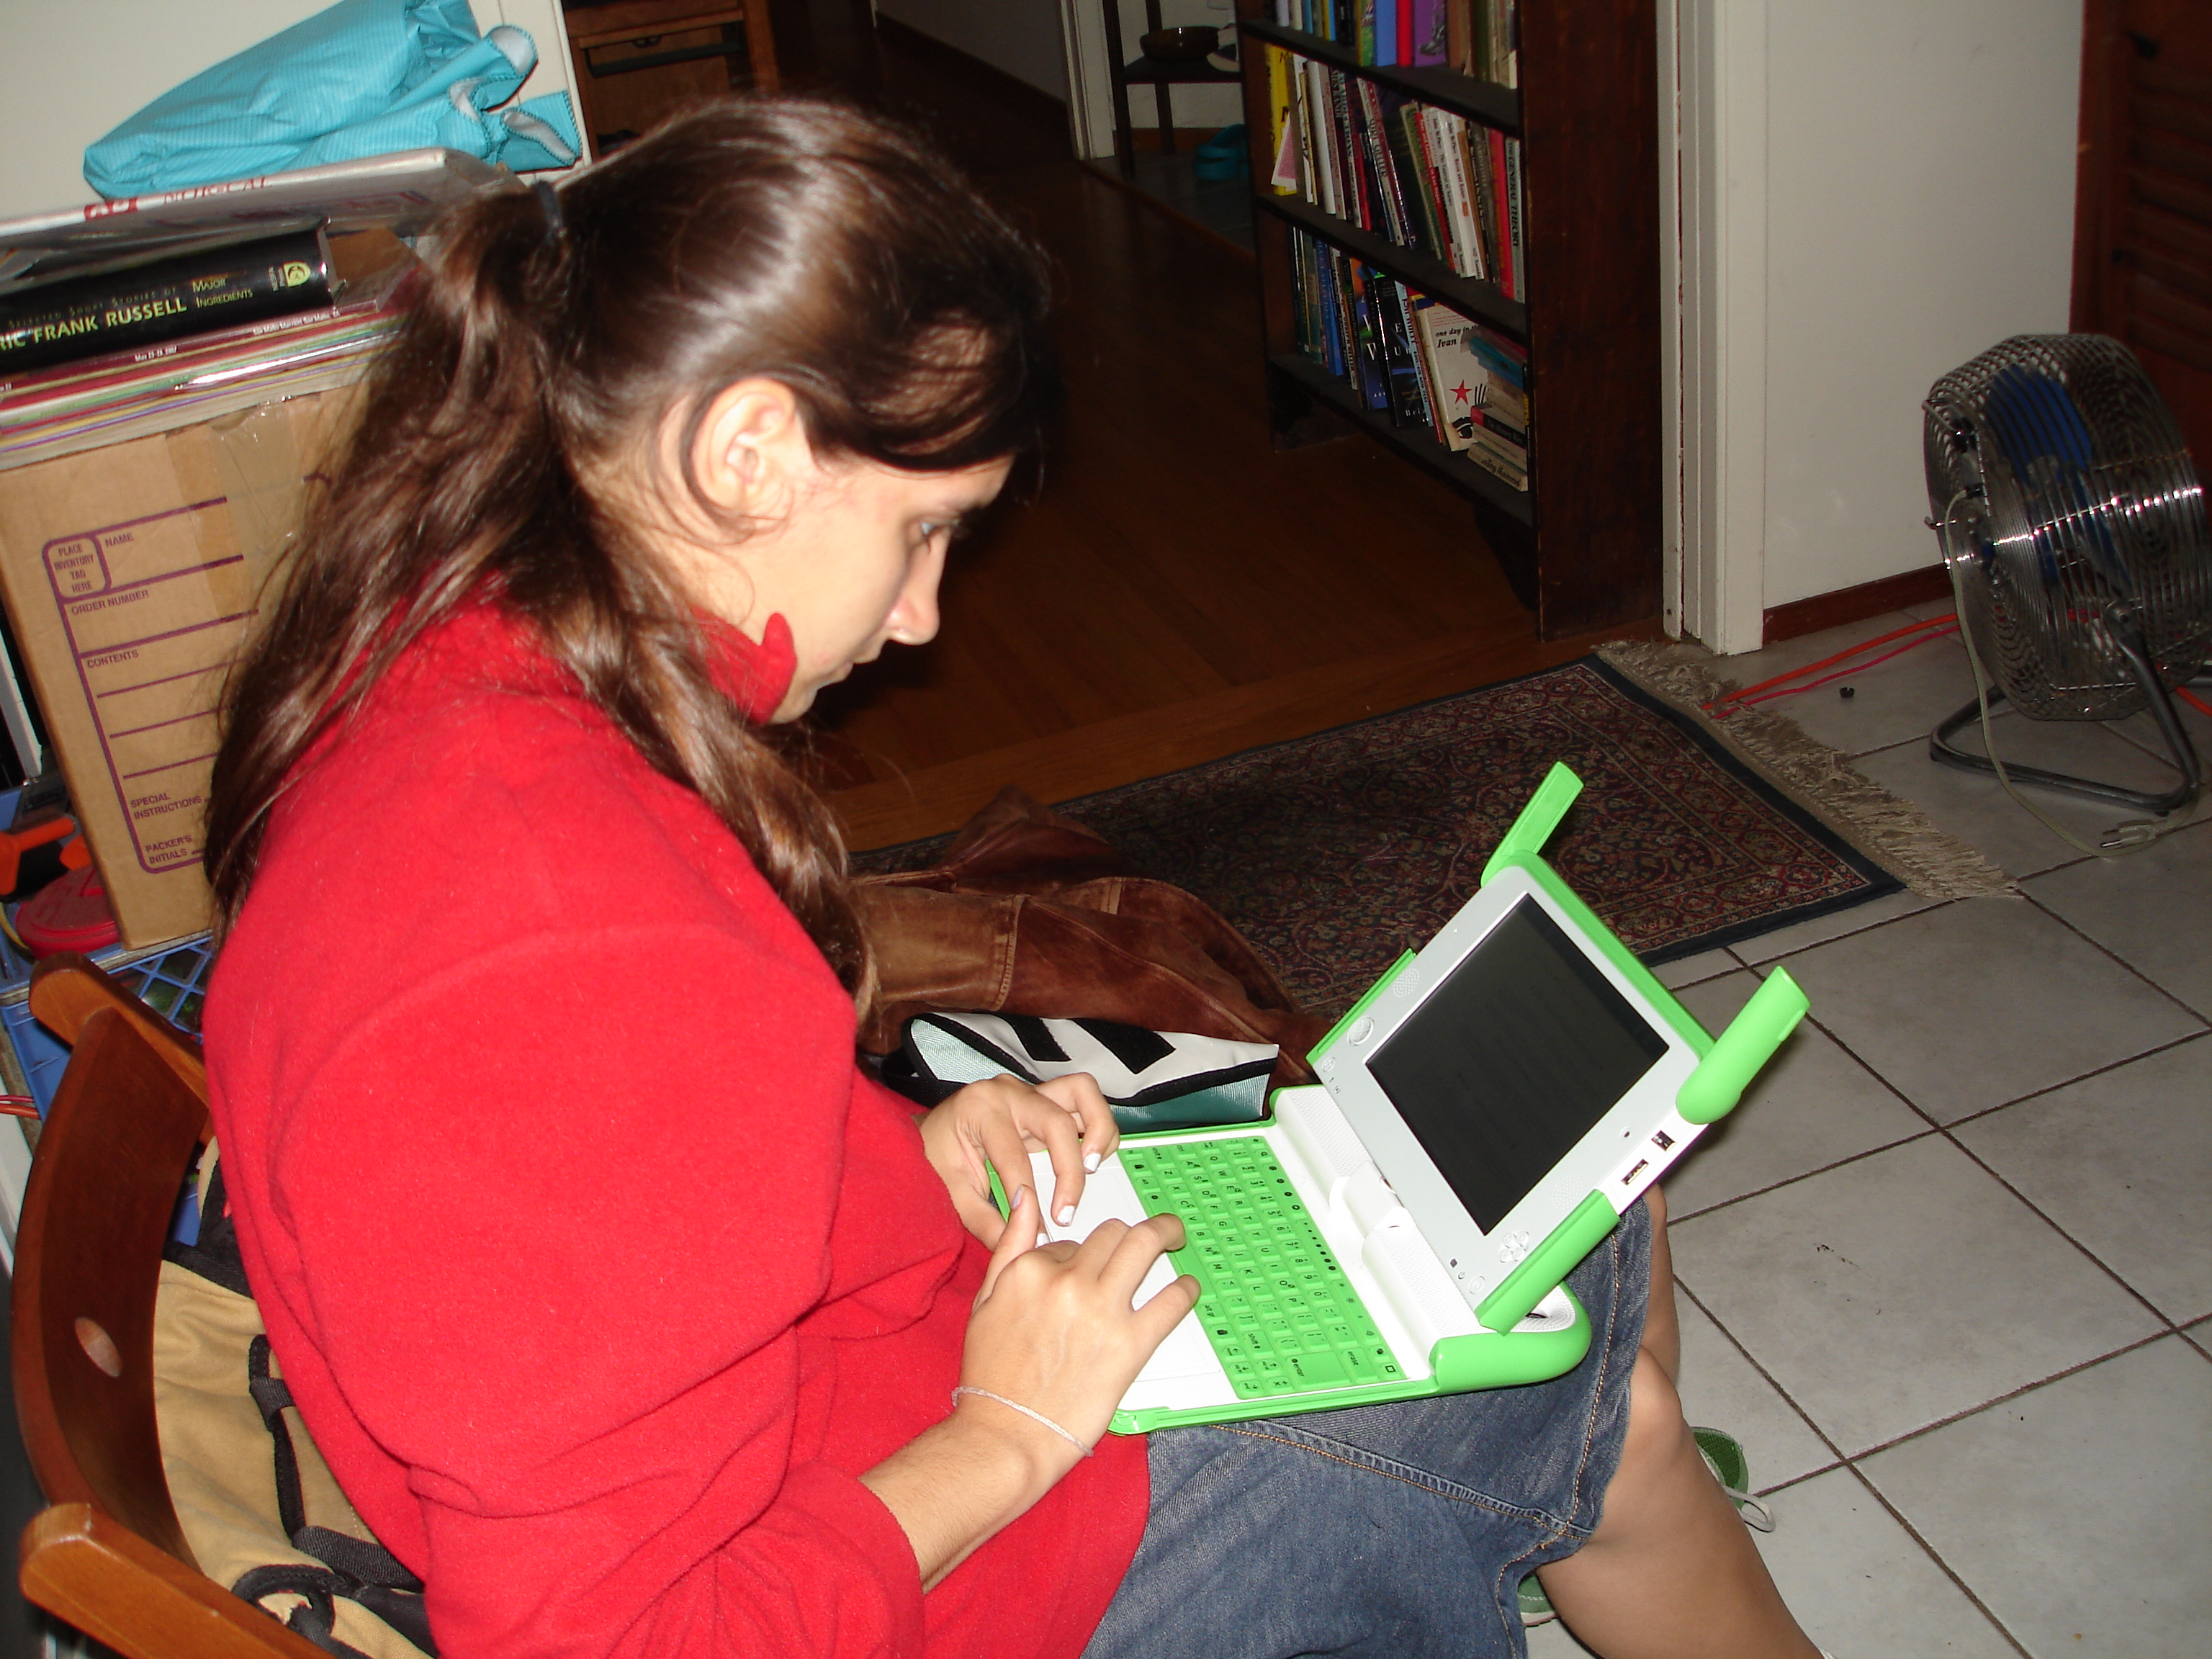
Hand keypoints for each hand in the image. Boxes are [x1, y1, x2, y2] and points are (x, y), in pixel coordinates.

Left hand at [917, 1072, 1117, 1242]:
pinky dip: (1095, 1127)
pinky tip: (1088, 1158)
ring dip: (1097, 1131)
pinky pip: (1083, 1100)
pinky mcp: (1046, 1098)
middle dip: (1069, 1171)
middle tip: (1066, 1210)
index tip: (1038, 1230)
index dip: (1028, 1196)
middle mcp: (1009, 1092)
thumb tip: (1019, 1246)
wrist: (931, 1132)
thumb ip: (985, 1220)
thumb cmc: (938, 1155)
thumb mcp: (952, 1190)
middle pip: (1057, 1122)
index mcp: (980, 1108)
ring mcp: (1031, 1090)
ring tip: (1092, 1169)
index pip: (1013, 1156)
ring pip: (1082, 1092)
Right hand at [957, 1184, 1199, 1464]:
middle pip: (1114, 1233)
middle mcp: (1069, 1281)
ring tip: (1174, 1236)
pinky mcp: (1130, 1345)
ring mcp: (1102, 1311)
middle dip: (1127, 1234)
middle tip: (1146, 1235)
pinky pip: (1171, 1301)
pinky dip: (1184, 1290)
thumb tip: (1025, 1198)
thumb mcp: (985, 1300)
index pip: (1070, 1241)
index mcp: (1031, 1269)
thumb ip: (1009, 1244)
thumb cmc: (992, 1376)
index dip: (1079, 1256)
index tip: (1084, 1273)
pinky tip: (1186, 1288)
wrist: (1008, 1434)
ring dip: (1165, 1233)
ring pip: (1144, 1246)